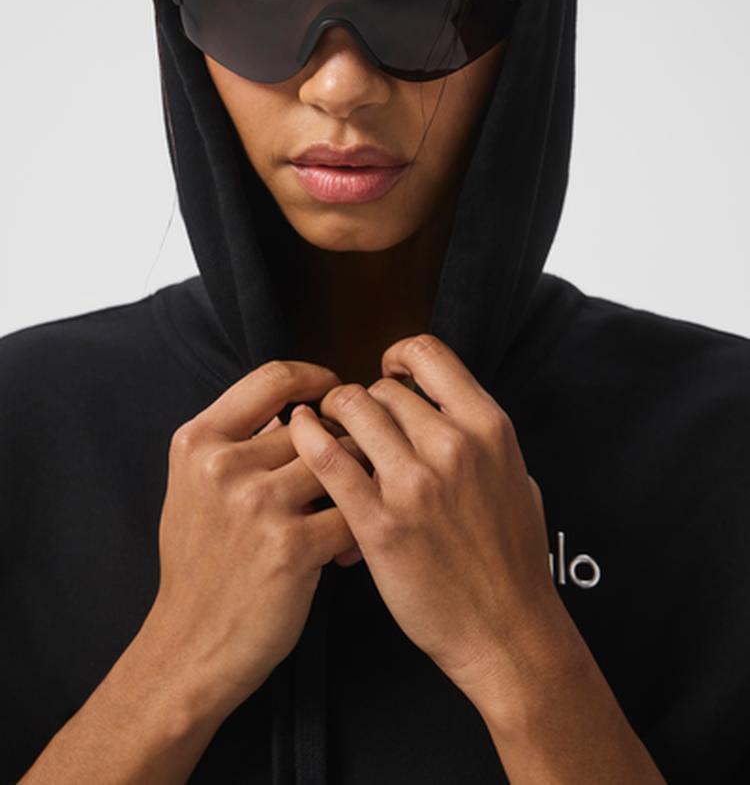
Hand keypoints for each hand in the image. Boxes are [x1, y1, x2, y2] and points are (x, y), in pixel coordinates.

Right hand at [146, 359, 368, 718]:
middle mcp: (223, 465)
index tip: (334, 392)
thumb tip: (293, 406)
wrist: (191, 644)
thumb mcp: (193, 486)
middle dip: (343, 445)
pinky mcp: (292, 546)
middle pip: (317, 425)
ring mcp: (258, 504)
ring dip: (360, 483)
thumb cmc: (199, 563)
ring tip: (359, 506)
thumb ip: (235, 440)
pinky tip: (354, 546)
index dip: (315, 378)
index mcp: (198, 440)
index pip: (273, 377)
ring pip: (344, 463)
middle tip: (354, 467)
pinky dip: (362, 528)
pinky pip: (353, 512)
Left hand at [286, 334, 556, 698]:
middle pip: (382, 388)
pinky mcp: (379, 523)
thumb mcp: (517, 478)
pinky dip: (307, 439)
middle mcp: (453, 445)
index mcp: (489, 427)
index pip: (429, 354)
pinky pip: (329, 459)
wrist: (507, 632)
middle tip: (357, 428)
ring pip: (352, 410)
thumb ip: (482, 438)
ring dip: (335, 419)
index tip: (387, 374)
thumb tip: (448, 407)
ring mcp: (415, 483)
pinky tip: (299, 436)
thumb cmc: (513, 560)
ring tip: (331, 438)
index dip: (399, 357)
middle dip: (364, 403)